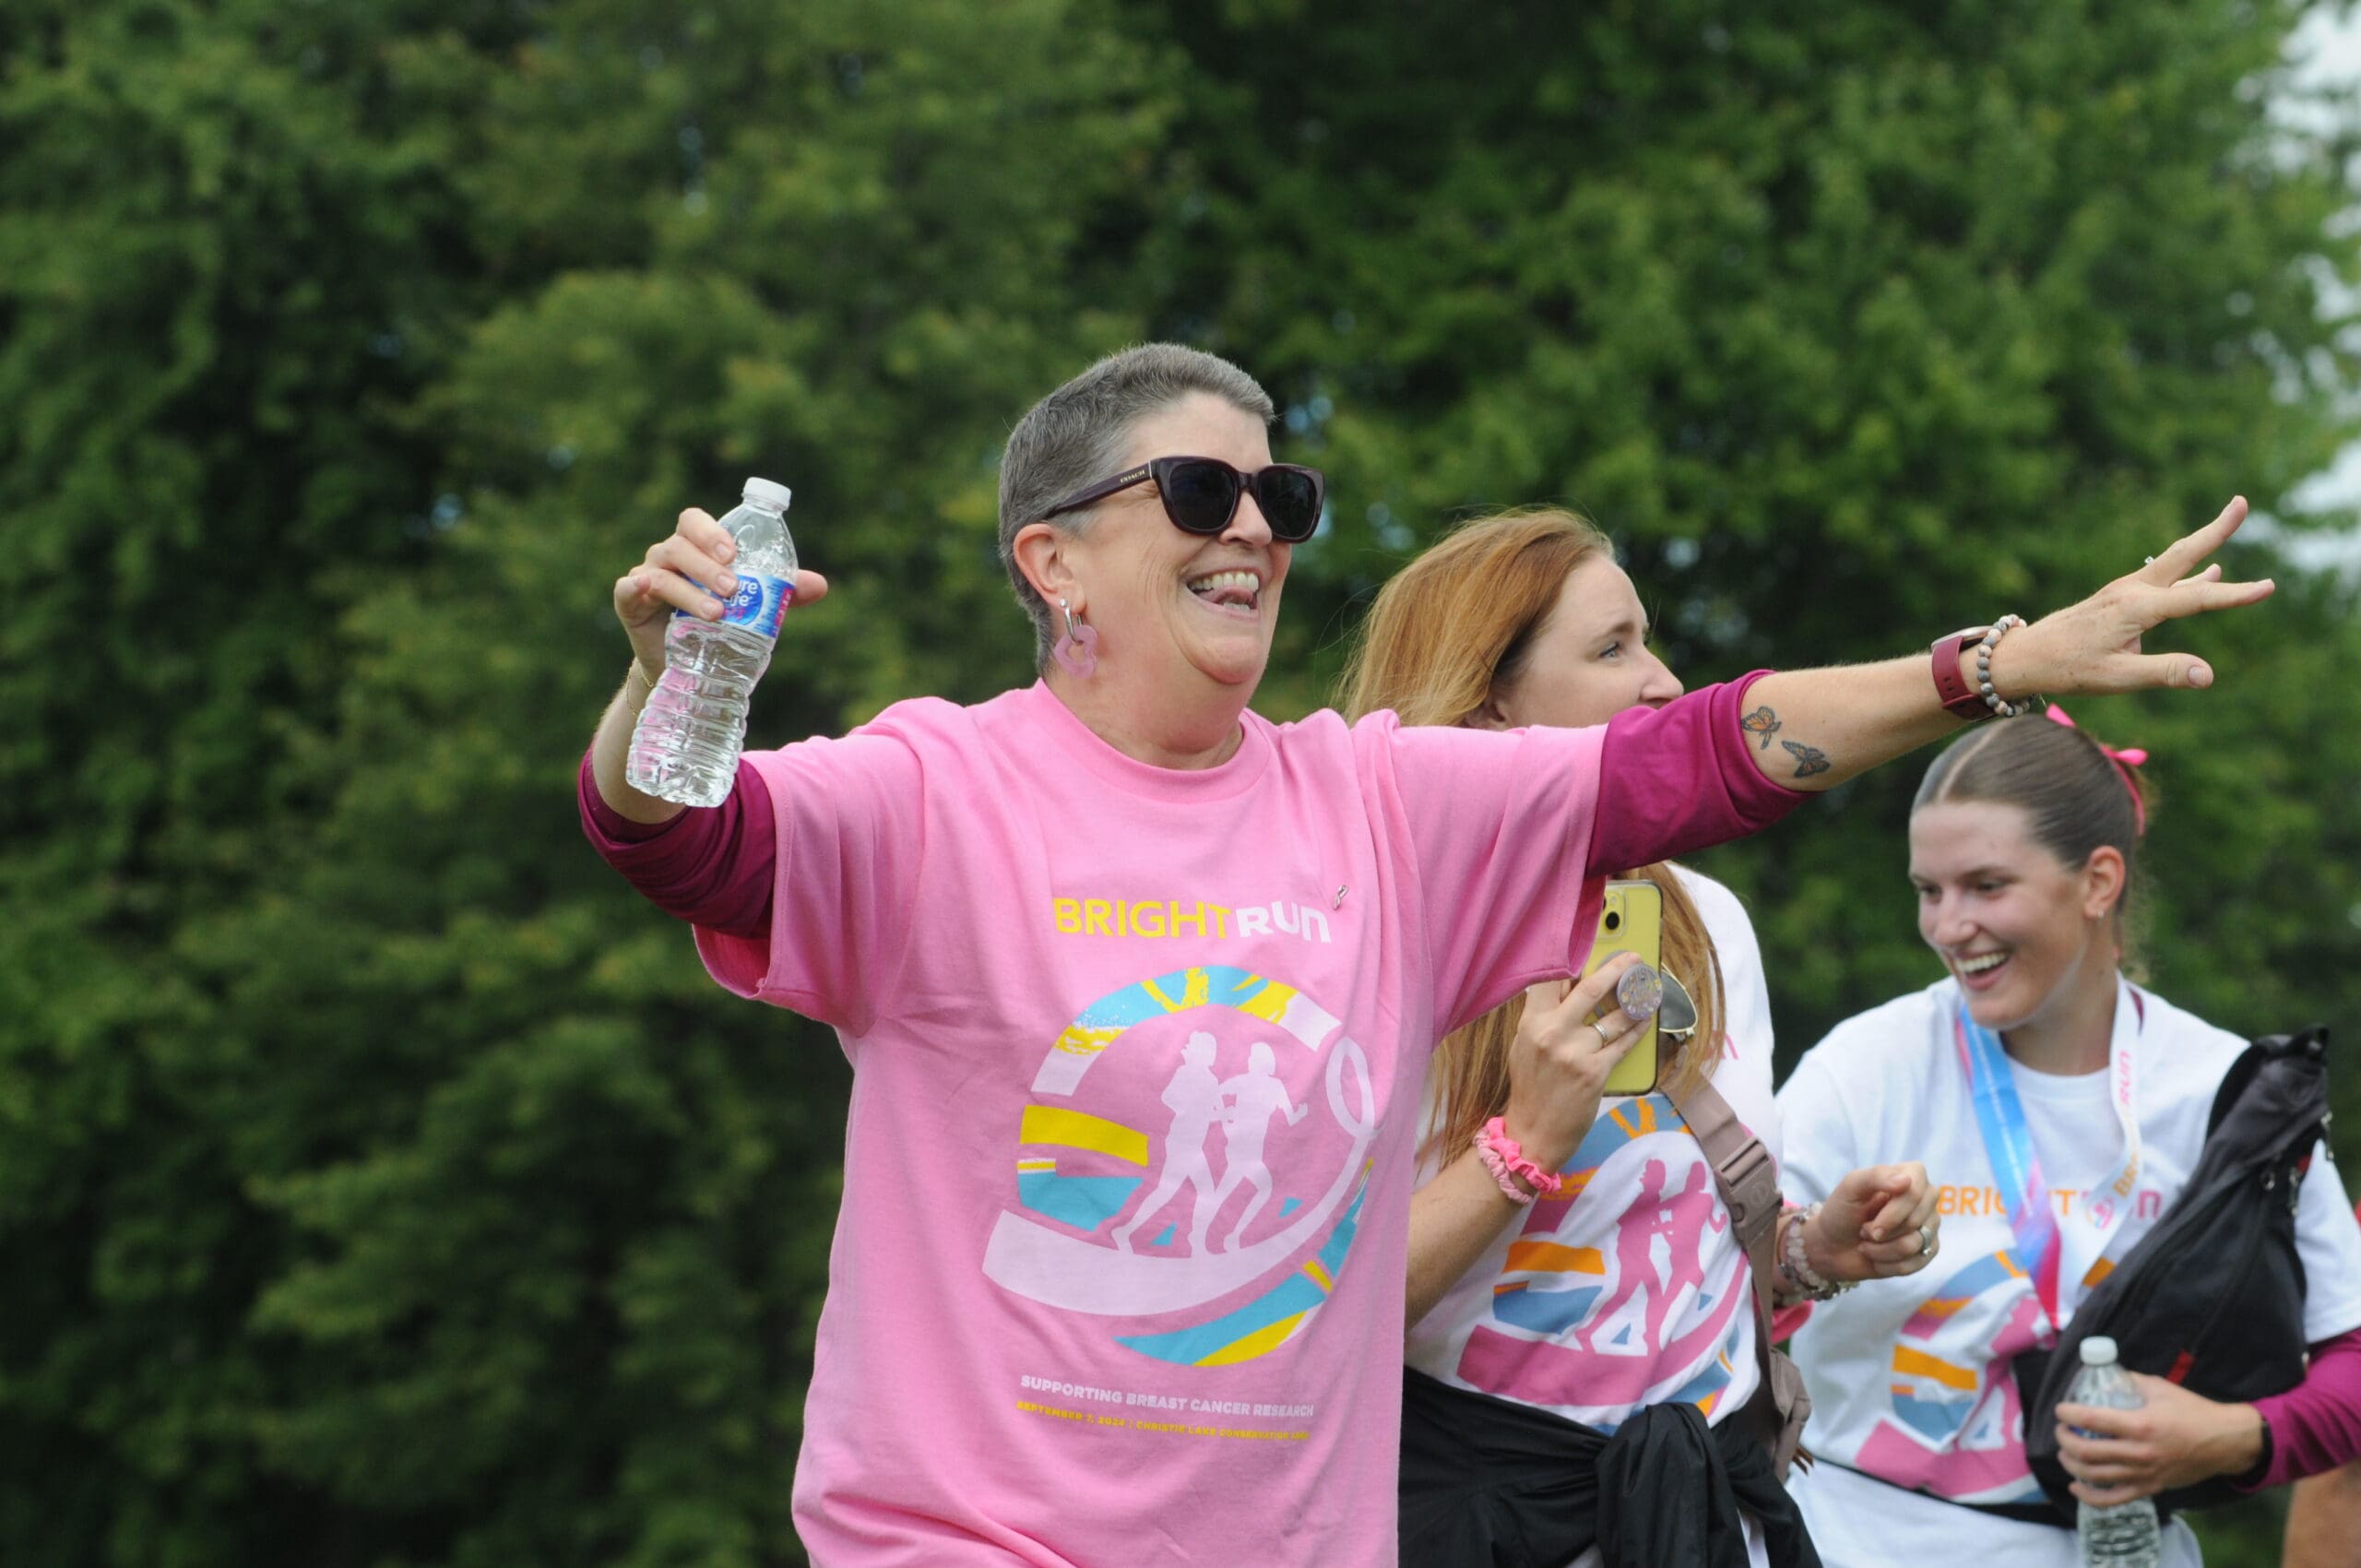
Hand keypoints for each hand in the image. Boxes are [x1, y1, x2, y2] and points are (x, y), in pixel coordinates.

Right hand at [614, 507, 830, 677]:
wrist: (688, 666)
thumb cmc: (720, 625)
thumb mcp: (753, 608)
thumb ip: (782, 594)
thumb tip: (820, 585)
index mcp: (695, 549)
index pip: (695, 521)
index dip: (711, 530)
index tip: (734, 552)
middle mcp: (667, 556)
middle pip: (681, 545)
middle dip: (708, 565)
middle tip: (733, 588)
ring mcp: (645, 577)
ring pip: (663, 571)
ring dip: (690, 590)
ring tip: (716, 614)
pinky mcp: (629, 603)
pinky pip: (628, 588)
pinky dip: (637, 586)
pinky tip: (647, 588)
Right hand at [1502, 953, 1653, 1172]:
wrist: (1533, 1133)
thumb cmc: (1530, 1088)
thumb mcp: (1524, 1045)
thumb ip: (1543, 1016)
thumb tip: (1568, 987)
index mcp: (1531, 1023)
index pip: (1551, 979)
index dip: (1571, 959)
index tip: (1590, 944)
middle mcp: (1552, 1033)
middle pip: (1590, 989)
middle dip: (1616, 970)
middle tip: (1634, 959)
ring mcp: (1575, 1052)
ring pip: (1614, 1016)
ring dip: (1636, 1000)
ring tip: (1648, 989)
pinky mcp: (1595, 1072)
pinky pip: (1623, 1043)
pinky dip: (1637, 1029)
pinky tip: (1646, 1019)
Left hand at [1807, 1162, 1939, 1282]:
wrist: (1833, 1246)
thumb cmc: (1842, 1212)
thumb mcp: (1850, 1187)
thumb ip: (1876, 1176)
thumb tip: (1907, 1180)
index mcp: (1911, 1175)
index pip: (1915, 1192)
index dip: (1893, 1212)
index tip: (1868, 1222)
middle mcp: (1926, 1199)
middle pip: (1915, 1221)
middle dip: (1880, 1232)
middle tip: (1864, 1230)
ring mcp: (1929, 1226)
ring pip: (1913, 1245)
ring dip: (1880, 1250)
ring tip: (1868, 1242)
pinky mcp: (1928, 1250)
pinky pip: (1913, 1264)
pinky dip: (1886, 1265)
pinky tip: (1877, 1257)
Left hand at [1993, 496, 2273, 698]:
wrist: (2023, 656)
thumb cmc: (2068, 668)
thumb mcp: (2117, 677)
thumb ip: (2164, 673)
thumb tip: (2208, 675)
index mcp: (2136, 608)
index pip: (2197, 599)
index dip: (2235, 595)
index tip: (2269, 587)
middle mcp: (2131, 591)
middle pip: (2183, 554)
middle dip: (2215, 530)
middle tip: (2242, 502)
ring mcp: (2123, 591)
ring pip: (2172, 562)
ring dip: (2203, 544)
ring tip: (2229, 524)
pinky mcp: (2117, 598)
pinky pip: (2161, 578)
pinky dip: (2186, 572)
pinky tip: (2204, 573)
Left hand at [2057, 1374, 2266, 1505]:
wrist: (2224, 1442)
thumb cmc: (2193, 1411)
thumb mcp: (2160, 1388)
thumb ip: (2129, 1381)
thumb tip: (2102, 1376)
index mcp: (2140, 1425)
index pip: (2091, 1420)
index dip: (2068, 1414)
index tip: (2061, 1409)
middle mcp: (2139, 1453)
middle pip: (2087, 1452)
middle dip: (2065, 1440)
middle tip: (2062, 1430)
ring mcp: (2144, 1474)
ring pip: (2095, 1476)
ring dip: (2071, 1464)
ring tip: (2065, 1452)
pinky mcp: (2150, 1489)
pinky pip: (2114, 1499)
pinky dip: (2090, 1497)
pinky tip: (2076, 1486)